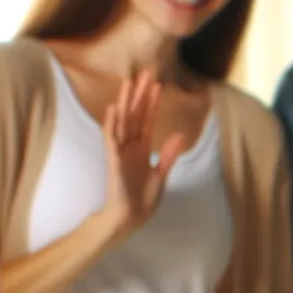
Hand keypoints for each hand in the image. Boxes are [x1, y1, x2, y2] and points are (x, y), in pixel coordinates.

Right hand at [102, 72, 186, 233]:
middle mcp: (130, 146)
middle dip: (140, 95)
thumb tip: (181, 133)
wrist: (130, 218)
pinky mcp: (113, 160)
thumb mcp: (161, 174)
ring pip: (123, 122)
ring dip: (126, 103)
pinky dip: (112, 123)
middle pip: (135, 116)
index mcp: (142, 149)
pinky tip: (114, 108)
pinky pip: (111, 139)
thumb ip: (170, 154)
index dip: (152, 103)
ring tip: (129, 83)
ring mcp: (120, 152)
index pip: (147, 120)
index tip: (157, 85)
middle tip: (145, 74)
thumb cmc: (143, 199)